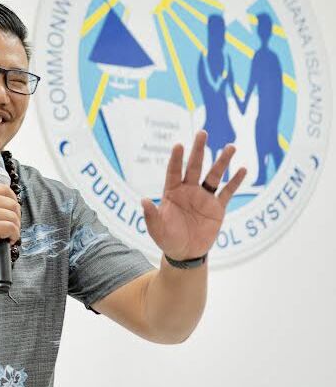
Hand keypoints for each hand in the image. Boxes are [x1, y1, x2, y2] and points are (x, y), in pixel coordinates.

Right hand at [0, 184, 20, 267]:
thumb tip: (11, 206)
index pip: (4, 189)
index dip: (13, 199)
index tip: (14, 210)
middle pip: (12, 203)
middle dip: (17, 217)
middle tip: (13, 227)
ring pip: (14, 217)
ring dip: (16, 228)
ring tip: (9, 235)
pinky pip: (12, 228)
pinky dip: (14, 236)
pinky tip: (8, 240)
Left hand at [141, 131, 245, 260]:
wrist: (185, 253)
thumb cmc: (168, 240)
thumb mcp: (156, 229)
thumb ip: (151, 215)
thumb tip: (143, 200)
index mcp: (172, 193)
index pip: (174, 172)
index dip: (176, 160)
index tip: (178, 145)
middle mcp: (189, 191)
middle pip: (195, 167)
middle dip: (198, 150)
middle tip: (202, 133)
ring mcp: (204, 198)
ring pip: (214, 175)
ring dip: (222, 162)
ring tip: (231, 147)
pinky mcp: (217, 208)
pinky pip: (227, 192)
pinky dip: (235, 182)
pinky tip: (243, 170)